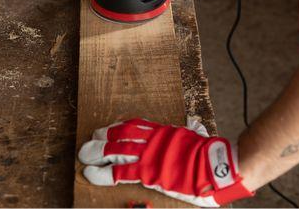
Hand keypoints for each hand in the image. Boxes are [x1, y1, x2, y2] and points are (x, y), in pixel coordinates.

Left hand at [78, 118, 253, 206]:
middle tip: (90, 141)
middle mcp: (151, 140)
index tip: (106, 130)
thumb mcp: (197, 136)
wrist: (213, 165)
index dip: (116, 128)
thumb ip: (192, 130)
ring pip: (116, 151)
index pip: (134, 126)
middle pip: (120, 136)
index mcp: (162, 131)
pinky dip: (104, 173)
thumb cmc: (207, 152)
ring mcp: (148, 155)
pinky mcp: (147, 173)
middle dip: (103, 139)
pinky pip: (120, 172)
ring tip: (85, 154)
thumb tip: (194, 125)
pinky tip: (91, 173)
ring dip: (98, 152)